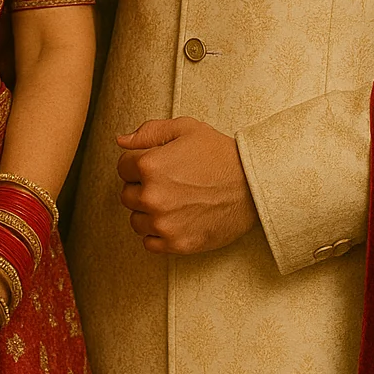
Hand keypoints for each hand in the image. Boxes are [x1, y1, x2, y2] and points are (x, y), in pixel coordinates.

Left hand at [116, 115, 257, 254]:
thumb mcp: (186, 129)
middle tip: (168, 182)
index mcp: (150, 165)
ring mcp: (164, 223)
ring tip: (173, 201)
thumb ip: (149, 132)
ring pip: (135, 220)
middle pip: (127, 194)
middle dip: (142, 186)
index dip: (139, 163)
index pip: (123, 166)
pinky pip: (149, 243)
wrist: (252, 185)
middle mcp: (152, 196)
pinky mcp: (176, 244)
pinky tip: (174, 220)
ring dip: (147, 211)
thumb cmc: (220, 154)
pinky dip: (157, 233)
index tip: (158, 165)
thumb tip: (121, 141)